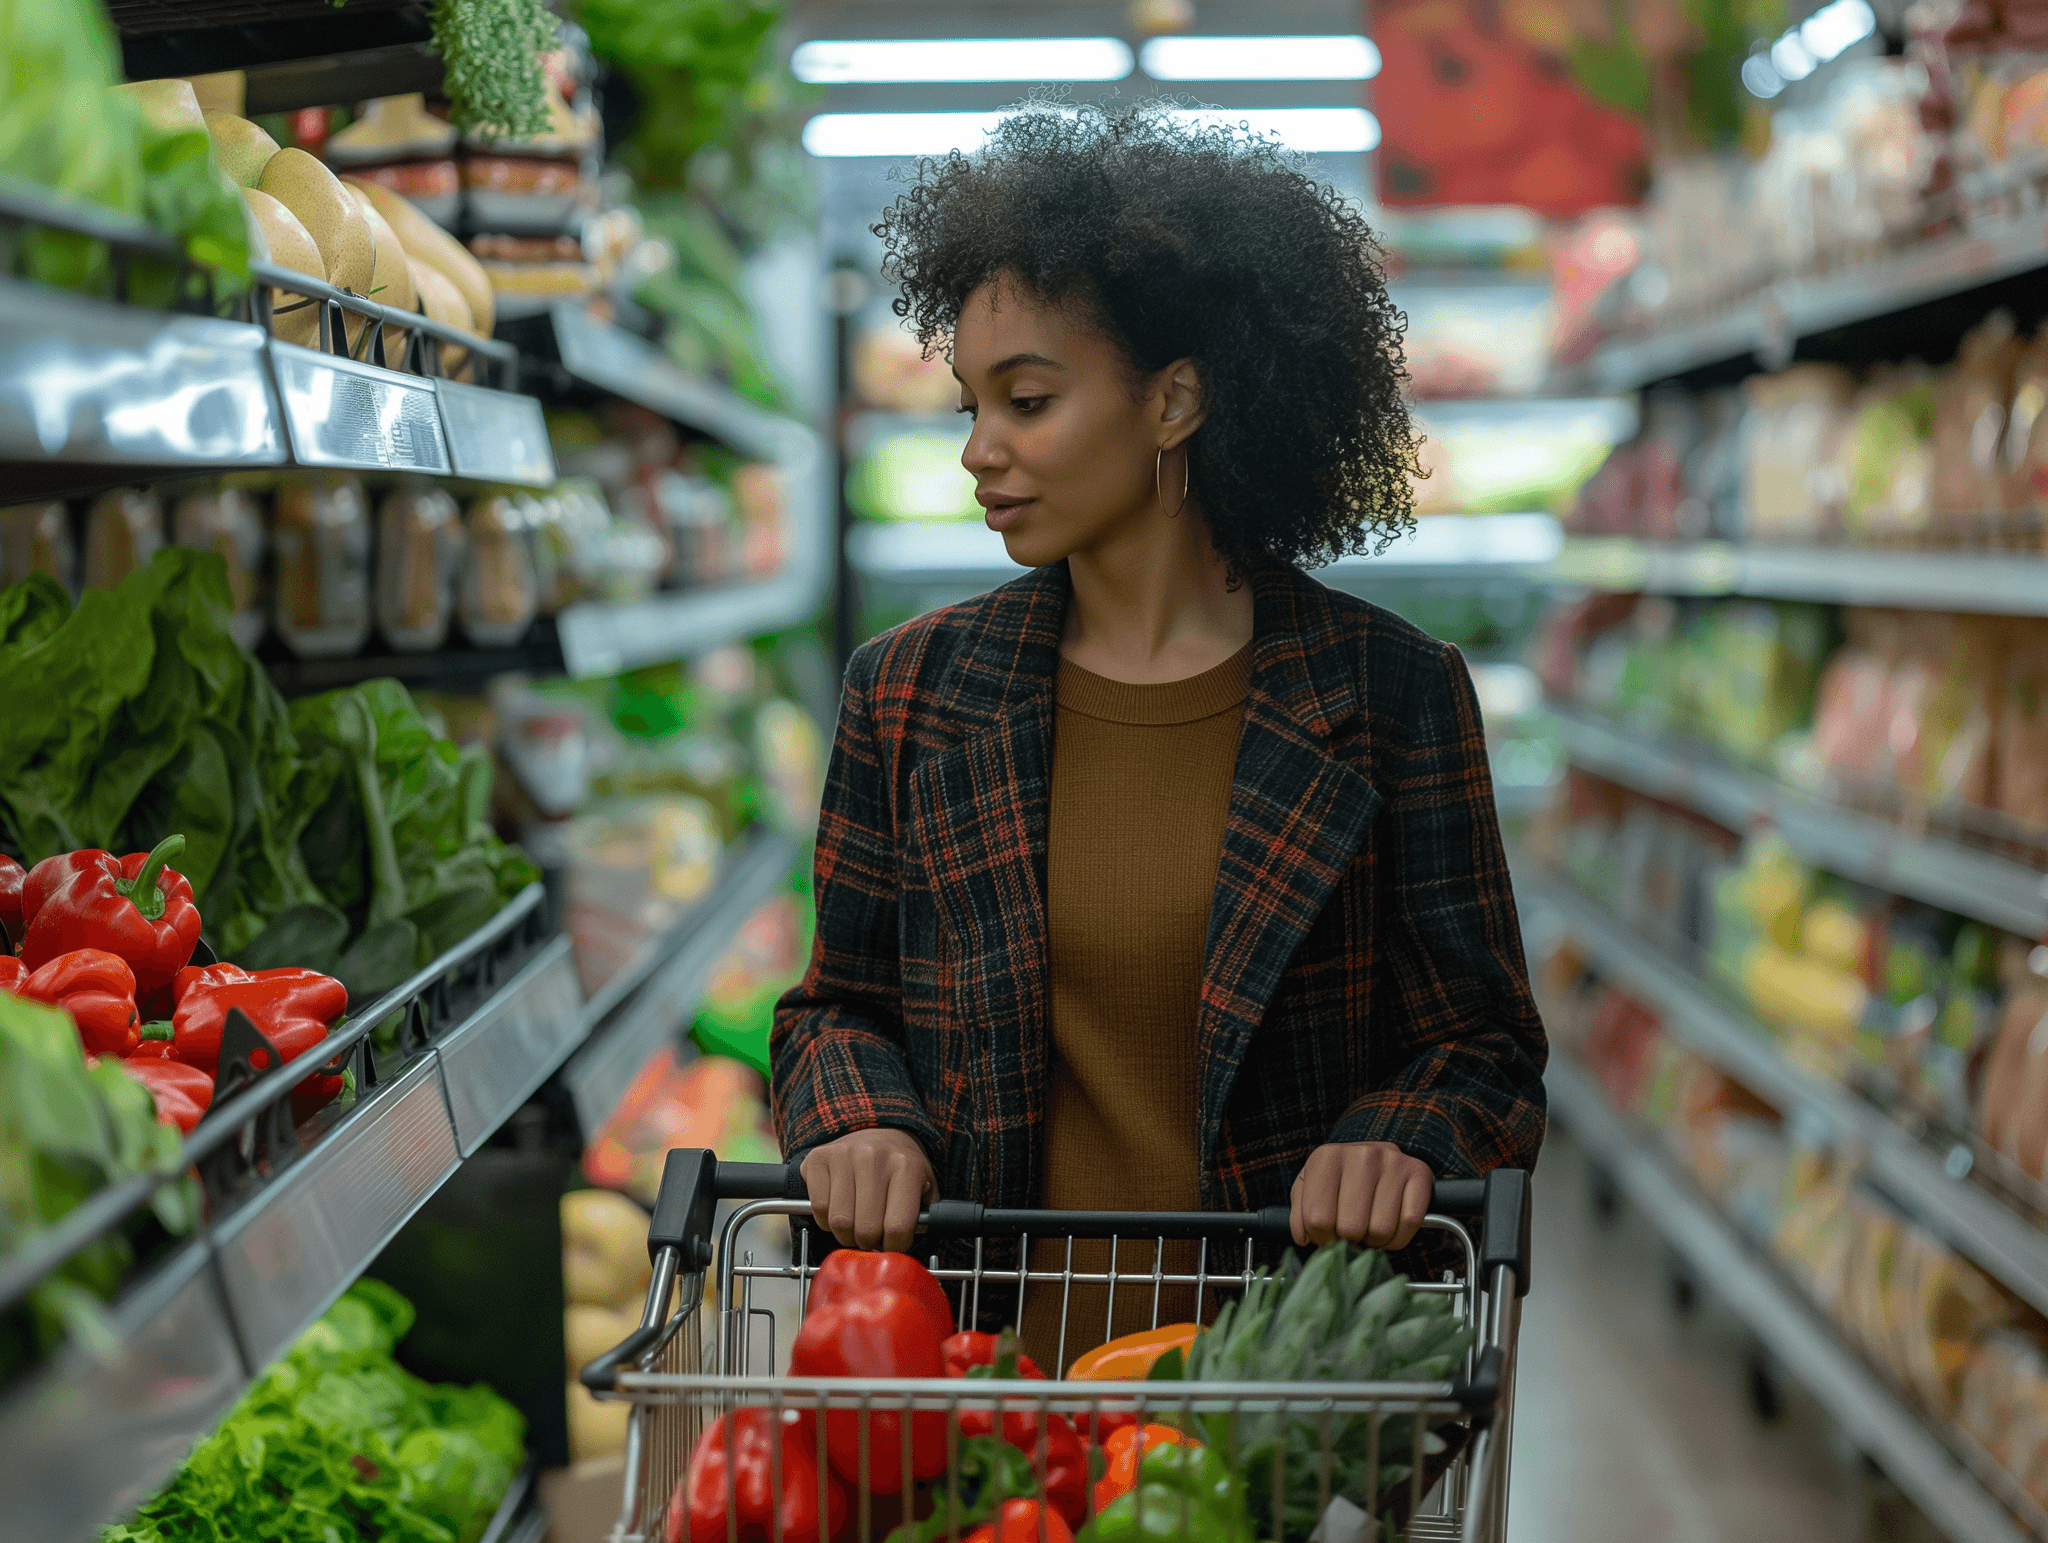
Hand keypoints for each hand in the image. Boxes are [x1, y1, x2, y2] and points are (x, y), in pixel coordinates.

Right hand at [800, 1128, 936, 1252]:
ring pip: (839, 1222)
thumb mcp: (924, 1186)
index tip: (892, 1244)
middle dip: (869, 1243)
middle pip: (866, 1229)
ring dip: (846, 1234)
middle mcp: (874, 1156)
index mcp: (906, 1165)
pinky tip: (837, 1209)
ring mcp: (844, 1155)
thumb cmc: (900, 1168)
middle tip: (872, 1237)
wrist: (878, 1132)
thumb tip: (907, 1251)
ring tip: (855, 1225)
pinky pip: (819, 1208)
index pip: (898, 1227)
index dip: (895, 1246)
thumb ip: (925, 1217)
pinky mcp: (819, 1158)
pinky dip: (825, 1220)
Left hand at [1290, 1141, 1433, 1250]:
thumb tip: (1304, 1238)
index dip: (1322, 1239)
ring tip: (1369, 1228)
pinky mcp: (1419, 1172)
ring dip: (1374, 1241)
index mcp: (1327, 1157)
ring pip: (1380, 1230)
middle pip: (1350, 1228)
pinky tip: (1390, 1228)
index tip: (1328, 1235)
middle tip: (1351, 1232)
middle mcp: (1361, 1154)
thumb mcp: (1310, 1187)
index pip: (1318, 1220)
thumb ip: (1300, 1214)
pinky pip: (1409, 1223)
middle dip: (1350, 1240)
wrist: (1373, 1154)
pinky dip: (1398, 1237)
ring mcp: (1392, 1161)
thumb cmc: (1339, 1178)